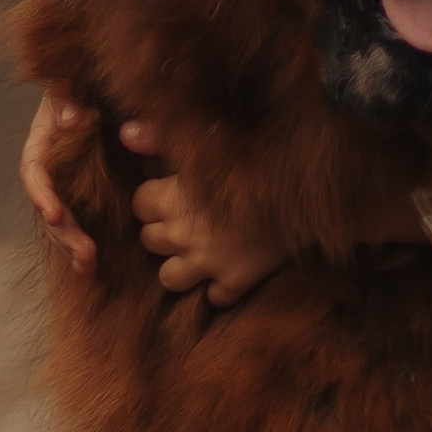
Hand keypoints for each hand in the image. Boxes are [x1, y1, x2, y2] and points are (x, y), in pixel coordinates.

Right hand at [21, 91, 98, 275]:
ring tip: (89, 268)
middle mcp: (50, 171)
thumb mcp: (71, 88)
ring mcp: (66, 188)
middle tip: (85, 254)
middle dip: (64, 234)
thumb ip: (69, 100)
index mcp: (42, 145)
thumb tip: (71, 119)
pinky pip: (80, 226)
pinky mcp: (84, 199)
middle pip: (49, 207)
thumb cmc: (82, 88)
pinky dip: (83, 247)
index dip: (42, 195)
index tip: (54, 215)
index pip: (34, 172)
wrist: (99, 94)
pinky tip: (93, 268)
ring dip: (72, 247)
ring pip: (62, 224)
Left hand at [122, 118, 287, 307]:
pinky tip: (228, 270)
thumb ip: (160, 138)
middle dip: (163, 231)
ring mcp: (210, 262)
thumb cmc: (255, 156)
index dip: (152, 198)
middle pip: (150, 240)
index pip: (139, 204)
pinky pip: (214, 297)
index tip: (170, 192)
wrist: (307, 185)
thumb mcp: (205, 143)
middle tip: (185, 220)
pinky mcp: (237, 281)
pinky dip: (218, 287)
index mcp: (172, 199)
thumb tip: (124, 134)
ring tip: (197, 251)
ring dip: (180, 265)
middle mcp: (184, 235)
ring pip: (170, 278)